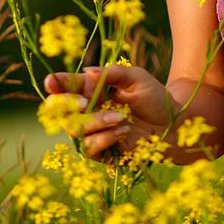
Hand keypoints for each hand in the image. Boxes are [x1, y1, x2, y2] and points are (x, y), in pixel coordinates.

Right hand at [43, 64, 172, 158]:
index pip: (66, 85)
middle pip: (59, 110)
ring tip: (120, 118)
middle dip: (66, 105)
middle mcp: (87, 110)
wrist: (173, 124)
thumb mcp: (136, 77)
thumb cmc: (154, 97)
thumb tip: (88, 72)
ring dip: (95, 123)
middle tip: (84, 102)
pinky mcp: (101, 151)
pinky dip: (104, 139)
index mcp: (91, 89)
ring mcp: (92, 131)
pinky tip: (122, 132)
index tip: (51, 82)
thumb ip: (113, 73)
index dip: (55, 84)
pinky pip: (89, 147)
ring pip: (74, 129)